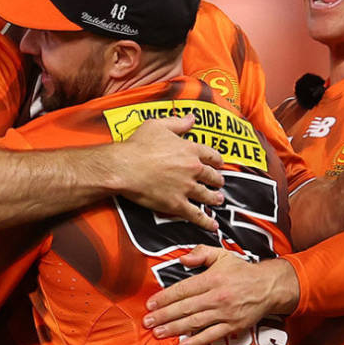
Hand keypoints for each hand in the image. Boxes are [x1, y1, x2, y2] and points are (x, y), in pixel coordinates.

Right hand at [112, 114, 225, 230]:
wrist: (124, 167)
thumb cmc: (137, 146)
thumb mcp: (157, 125)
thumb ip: (177, 123)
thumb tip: (192, 118)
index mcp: (190, 149)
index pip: (211, 155)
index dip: (217, 160)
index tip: (219, 164)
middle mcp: (193, 169)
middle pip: (212, 176)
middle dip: (217, 180)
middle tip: (219, 183)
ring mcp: (186, 188)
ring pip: (207, 195)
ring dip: (214, 198)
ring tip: (218, 200)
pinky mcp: (177, 204)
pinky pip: (196, 215)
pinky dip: (206, 222)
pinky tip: (212, 226)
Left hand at [142, 246, 298, 344]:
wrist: (268, 287)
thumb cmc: (242, 271)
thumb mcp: (222, 255)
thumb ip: (200, 254)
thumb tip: (182, 259)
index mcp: (212, 279)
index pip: (183, 289)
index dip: (165, 297)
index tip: (150, 304)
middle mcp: (216, 297)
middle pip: (185, 308)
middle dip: (164, 315)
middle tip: (148, 321)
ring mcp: (224, 313)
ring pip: (195, 322)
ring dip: (175, 329)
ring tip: (158, 333)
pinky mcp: (232, 326)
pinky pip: (212, 335)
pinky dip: (197, 342)